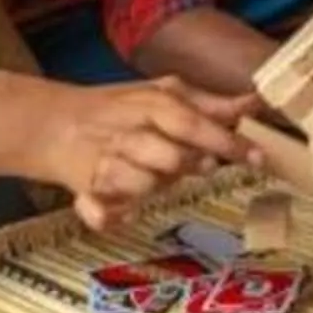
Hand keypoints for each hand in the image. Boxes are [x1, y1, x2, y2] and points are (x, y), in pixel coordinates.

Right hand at [40, 77, 256, 229]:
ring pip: (144, 187)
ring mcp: (105, 164)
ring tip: (155, 177)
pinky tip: (121, 210)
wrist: (54, 124)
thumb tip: (255, 102)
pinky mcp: (85, 192)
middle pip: (172, 158)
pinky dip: (113, 216)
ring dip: (156, 188)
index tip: (258, 157)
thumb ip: (208, 105)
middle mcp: (128, 134)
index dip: (226, 142)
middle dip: (191, 165)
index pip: (192, 124)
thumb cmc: (119, 110)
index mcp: (148, 105)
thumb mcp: (162, 96)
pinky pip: (103, 214)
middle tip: (204, 167)